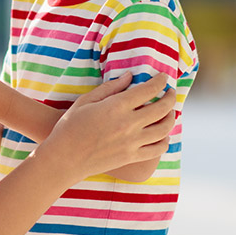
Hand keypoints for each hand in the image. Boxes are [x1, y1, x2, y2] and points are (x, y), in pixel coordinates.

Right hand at [38, 72, 176, 181]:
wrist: (64, 158)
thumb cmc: (70, 126)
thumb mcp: (86, 101)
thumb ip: (110, 87)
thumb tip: (129, 76)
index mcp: (116, 106)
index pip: (147, 90)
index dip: (159, 82)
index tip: (164, 77)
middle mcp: (128, 124)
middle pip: (161, 109)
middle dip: (170, 98)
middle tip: (171, 93)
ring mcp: (131, 142)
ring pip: (163, 129)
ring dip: (171, 118)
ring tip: (170, 112)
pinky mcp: (131, 157)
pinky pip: (156, 149)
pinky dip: (164, 141)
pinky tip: (163, 135)